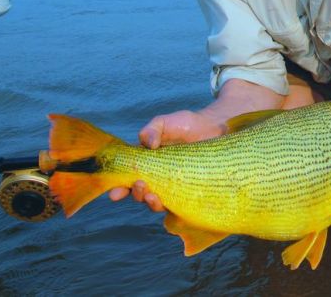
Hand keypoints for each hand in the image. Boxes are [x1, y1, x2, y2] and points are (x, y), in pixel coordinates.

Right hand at [108, 110, 226, 210]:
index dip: (118, 188)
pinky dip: (173, 207)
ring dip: (151, 203)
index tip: (115, 193)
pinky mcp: (190, 191)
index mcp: (146, 163)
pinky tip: (171, 202)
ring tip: (153, 195)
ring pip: (157, 203)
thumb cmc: (187, 125)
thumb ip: (151, 130)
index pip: (127, 179)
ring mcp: (173, 186)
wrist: (215, 128)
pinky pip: (179, 205)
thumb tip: (148, 145)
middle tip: (140, 185)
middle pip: (140, 193)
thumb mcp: (164, 122)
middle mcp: (157, 178)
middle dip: (137, 194)